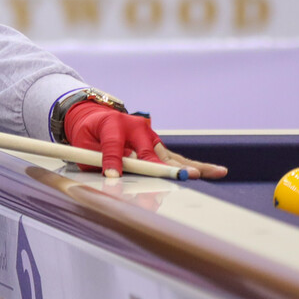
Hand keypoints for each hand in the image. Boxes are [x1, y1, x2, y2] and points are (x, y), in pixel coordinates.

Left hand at [65, 101, 228, 179]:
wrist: (99, 117)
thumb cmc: (90, 133)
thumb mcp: (82, 143)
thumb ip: (92, 158)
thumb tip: (108, 176)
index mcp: (112, 124)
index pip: (113, 144)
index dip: (112, 160)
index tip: (112, 175)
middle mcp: (136, 128)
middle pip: (147, 151)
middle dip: (154, 168)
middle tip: (165, 182)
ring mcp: (151, 137)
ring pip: (167, 156)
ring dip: (182, 168)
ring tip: (198, 175)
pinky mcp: (160, 147)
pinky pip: (177, 159)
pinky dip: (196, 166)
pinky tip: (216, 171)